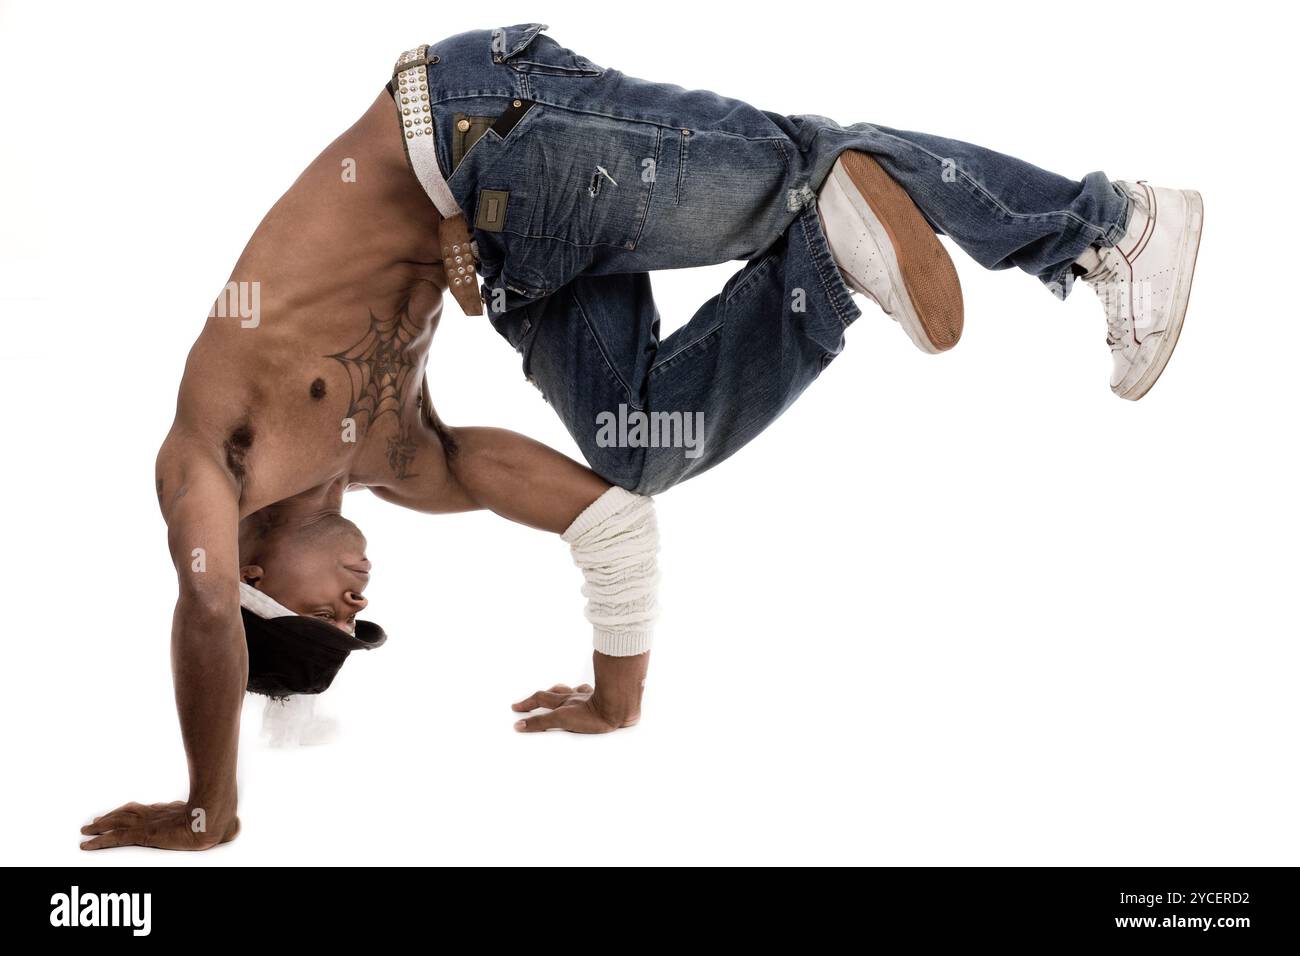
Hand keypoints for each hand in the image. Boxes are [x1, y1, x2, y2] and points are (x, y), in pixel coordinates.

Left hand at [80, 800, 238, 850]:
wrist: (213, 818)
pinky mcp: (142, 835)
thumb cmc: (220, 819)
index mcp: (170, 811)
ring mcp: (147, 823)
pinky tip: (86, 846)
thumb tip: (233, 826)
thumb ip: (220, 824)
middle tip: (94, 822)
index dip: (130, 812)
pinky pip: (114, 839)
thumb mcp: (221, 823)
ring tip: (85, 831)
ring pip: (116, 823)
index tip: (121, 813)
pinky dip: (98, 842)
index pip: (145, 810)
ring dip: (99, 827)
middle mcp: (156, 814)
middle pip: (126, 813)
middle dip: (110, 817)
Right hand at [512, 683, 638, 733]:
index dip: (527, 703)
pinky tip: (589, 695)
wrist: (619, 708)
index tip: (516, 707)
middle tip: (535, 699)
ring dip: (564, 692)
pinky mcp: (603, 701)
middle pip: (554, 692)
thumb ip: (540, 723)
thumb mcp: (562, 720)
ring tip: (560, 693)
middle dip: (542, 696)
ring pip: (573, 691)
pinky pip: (592, 694)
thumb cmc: (593, 715)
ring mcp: (589, 697)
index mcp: (563, 702)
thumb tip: (518, 726)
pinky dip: (587, 694)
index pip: (540, 699)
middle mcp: (574, 697)